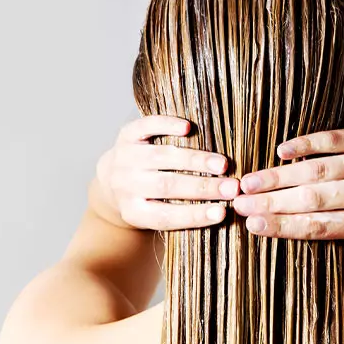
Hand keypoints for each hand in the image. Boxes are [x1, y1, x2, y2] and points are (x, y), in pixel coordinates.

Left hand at [93, 115, 239, 229]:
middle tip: (232, 188)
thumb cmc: (146, 201)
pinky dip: (167, 125)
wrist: (110, 181)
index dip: (195, 216)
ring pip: (163, 157)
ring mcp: (125, 158)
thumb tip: (223, 212)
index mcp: (134, 212)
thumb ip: (182, 214)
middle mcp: (126, 185)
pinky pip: (146, 127)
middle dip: (203, 187)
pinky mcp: (126, 135)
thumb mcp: (155, 215)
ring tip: (222, 164)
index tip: (223, 213)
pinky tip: (189, 128)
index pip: (166, 217)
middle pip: (167, 186)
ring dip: (195, 160)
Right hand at [232, 124, 343, 239]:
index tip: (251, 226)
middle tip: (238, 203)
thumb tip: (274, 225)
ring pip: (316, 171)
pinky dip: (303, 145)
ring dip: (278, 177)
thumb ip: (330, 224)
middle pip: (311, 200)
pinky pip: (330, 140)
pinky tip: (280, 152)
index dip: (283, 227)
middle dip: (271, 203)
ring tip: (248, 182)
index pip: (318, 228)